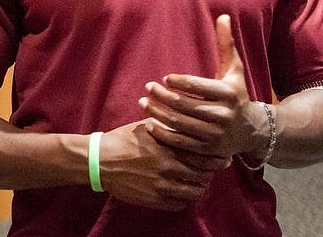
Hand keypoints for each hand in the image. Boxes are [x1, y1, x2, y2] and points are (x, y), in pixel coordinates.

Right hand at [97, 119, 230, 210]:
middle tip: (213, 170)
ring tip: (198, 182)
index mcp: (168, 148)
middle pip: (202, 175)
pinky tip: (182, 191)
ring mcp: (161, 187)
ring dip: (199, 187)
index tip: (222, 157)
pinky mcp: (153, 200)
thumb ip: (168, 124)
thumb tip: (187, 118)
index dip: (216, 158)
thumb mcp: (146, 126)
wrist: (100, 160)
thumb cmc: (123, 140)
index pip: (202, 155)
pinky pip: (179, 204)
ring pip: (194, 192)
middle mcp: (168, 168)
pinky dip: (184, 199)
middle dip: (211, 173)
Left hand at [139, 15, 267, 159]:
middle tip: (148, 87)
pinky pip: (180, 143)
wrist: (252, 130)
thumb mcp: (235, 70)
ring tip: (143, 103)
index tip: (164, 77)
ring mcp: (215, 135)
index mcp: (228, 93)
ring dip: (157, 113)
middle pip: (184, 105)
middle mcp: (223, 115)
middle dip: (162, 96)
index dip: (177, 81)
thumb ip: (226, 44)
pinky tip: (150, 124)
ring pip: (179, 124)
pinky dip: (162, 134)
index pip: (196, 85)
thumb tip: (223, 15)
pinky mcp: (208, 151)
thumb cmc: (237, 94)